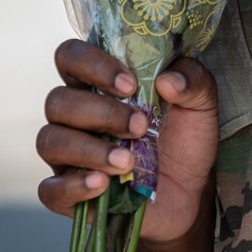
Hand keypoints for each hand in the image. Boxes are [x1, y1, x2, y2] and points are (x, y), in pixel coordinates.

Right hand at [38, 41, 219, 245]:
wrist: (189, 193)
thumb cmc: (184, 140)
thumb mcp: (201, 106)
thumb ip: (193, 81)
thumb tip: (168, 79)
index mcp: (97, 84)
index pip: (70, 57)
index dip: (92, 65)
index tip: (130, 84)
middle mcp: (74, 116)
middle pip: (58, 101)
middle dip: (100, 112)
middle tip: (140, 126)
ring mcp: (67, 156)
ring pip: (50, 141)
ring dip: (90, 149)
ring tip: (129, 161)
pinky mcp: (67, 194)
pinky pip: (50, 190)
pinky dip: (73, 186)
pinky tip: (102, 185)